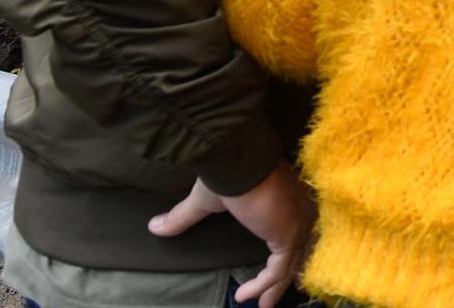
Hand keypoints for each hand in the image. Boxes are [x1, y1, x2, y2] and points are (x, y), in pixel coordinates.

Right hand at [150, 163, 316, 307]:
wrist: (236, 161)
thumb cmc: (227, 174)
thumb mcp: (205, 201)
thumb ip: (184, 217)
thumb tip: (154, 226)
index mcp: (287, 201)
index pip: (293, 233)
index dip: (283, 254)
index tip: (268, 273)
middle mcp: (299, 212)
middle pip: (297, 253)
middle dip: (283, 278)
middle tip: (268, 299)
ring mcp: (297, 224)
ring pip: (290, 265)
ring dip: (273, 287)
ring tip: (261, 305)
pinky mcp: (287, 235)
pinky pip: (278, 270)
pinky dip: (262, 285)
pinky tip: (244, 295)